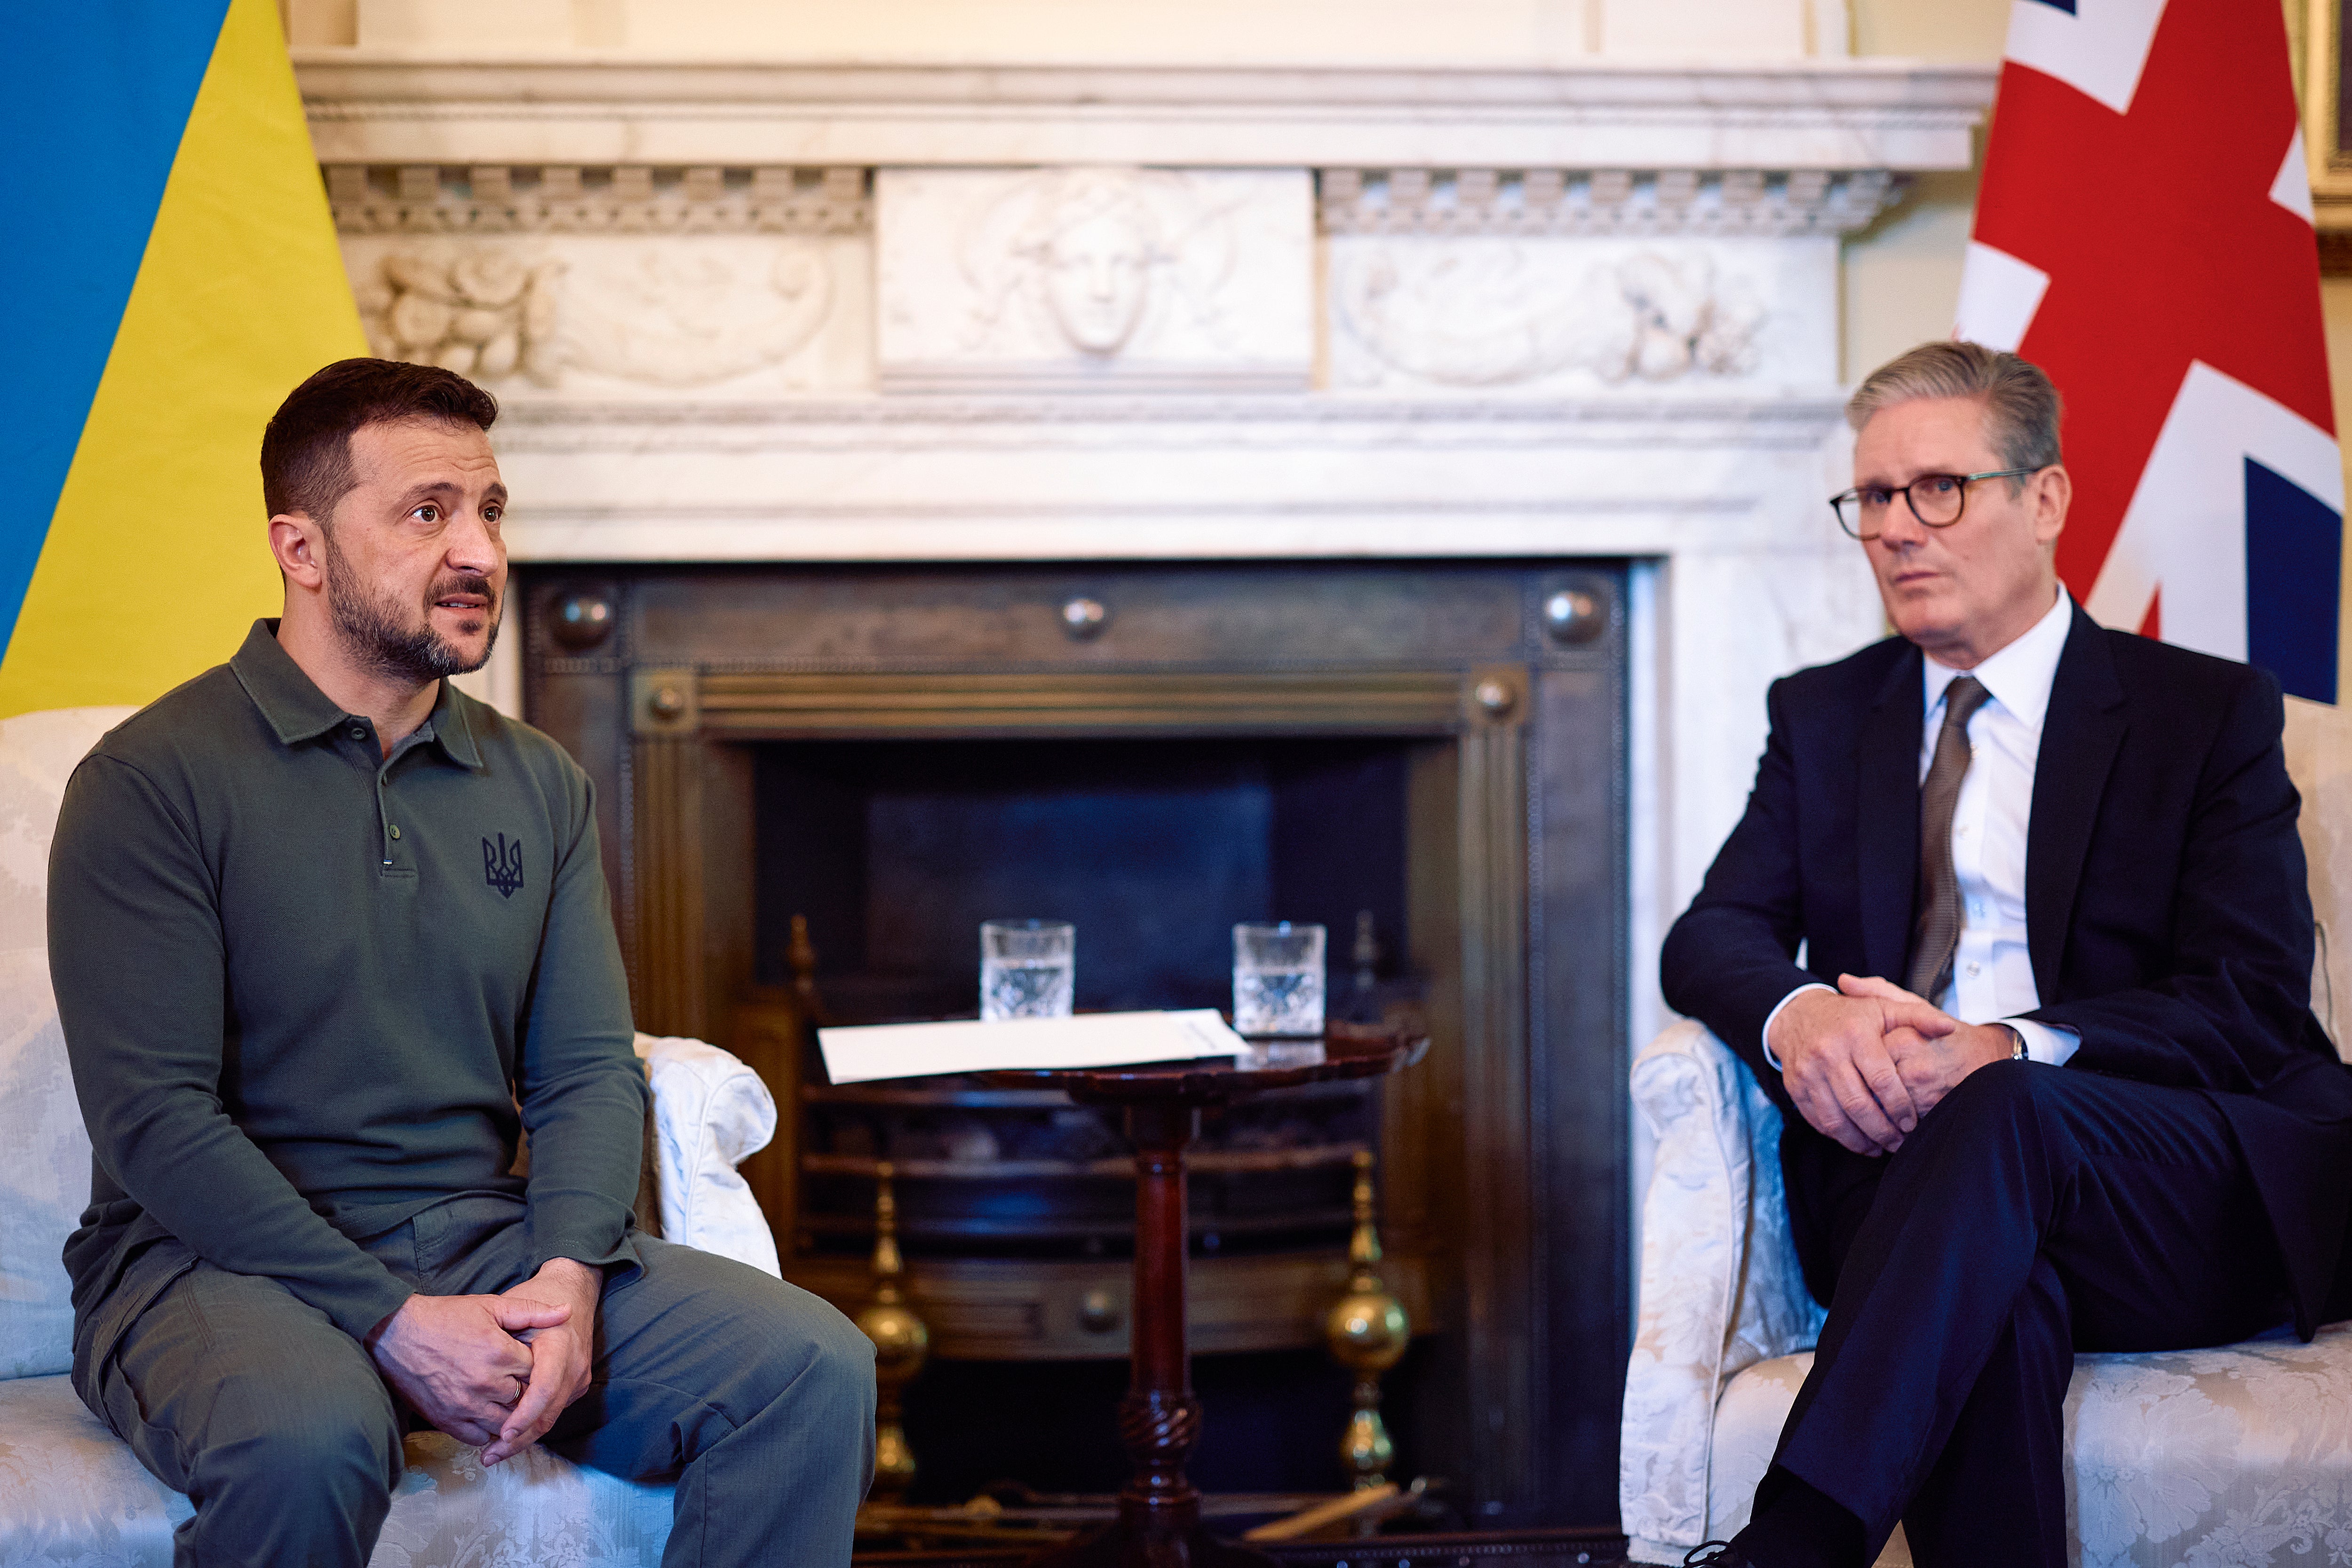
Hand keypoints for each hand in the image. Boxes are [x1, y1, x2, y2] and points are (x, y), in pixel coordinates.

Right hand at [367, 1291, 569, 1446]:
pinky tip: (485, 1413)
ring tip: (503, 1397)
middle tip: (516, 1379)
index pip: (538, 1370)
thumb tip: (567, 1312)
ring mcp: (465, 1406)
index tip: (526, 1358)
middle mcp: (485, 1384)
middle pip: (524, 1398)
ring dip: (509, 1414)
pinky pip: (478, 1437)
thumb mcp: (491, 1305)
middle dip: (524, 1389)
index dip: (534, 1364)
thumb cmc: (445, 1316)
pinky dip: (486, 1429)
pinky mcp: (447, 1421)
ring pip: (505, 1423)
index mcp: (500, 1354)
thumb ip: (532, 1311)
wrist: (396, 1334)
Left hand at [478, 1258, 601, 1465]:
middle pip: (549, 1413)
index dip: (524, 1415)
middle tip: (490, 1456)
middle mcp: (575, 1365)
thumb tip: (493, 1368)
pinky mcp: (577, 1384)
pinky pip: (554, 1410)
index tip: (502, 1434)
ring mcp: (579, 1377)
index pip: (544, 1390)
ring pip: (552, 1417)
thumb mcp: (516, 1306)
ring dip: (524, 1437)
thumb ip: (504, 1338)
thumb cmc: (538, 1297)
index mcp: (560, 1346)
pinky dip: (533, 1424)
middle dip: (519, 1439)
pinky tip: (511, 1435)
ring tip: (494, 1453)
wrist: (572, 1289)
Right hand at [1768, 983, 1926, 1155]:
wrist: (1798, 1014)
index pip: (1882, 1080)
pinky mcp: (1795, 1087)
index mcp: (1855, 1035)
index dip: (1899, 1107)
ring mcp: (1808, 1072)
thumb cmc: (1849, 1015)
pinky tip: (1858, 1141)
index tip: (1912, 1123)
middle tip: (1901, 1142)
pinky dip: (1839, 1137)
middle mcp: (1828, 1053)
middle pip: (1859, 1105)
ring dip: (1861, 1141)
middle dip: (1883, 1131)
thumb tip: (1949, 1028)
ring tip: (1881, 1147)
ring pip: (1836, 1119)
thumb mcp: (1884, 1007)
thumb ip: (1919, 1017)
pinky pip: (1818, 1121)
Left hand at [1836, 974, 2018, 1118]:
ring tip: (1870, 1107)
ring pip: (1881, 1109)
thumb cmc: (1944, 1034)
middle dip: (1857, 1093)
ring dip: (1872, 1113)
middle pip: (1867, 1087)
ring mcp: (1924, 1094)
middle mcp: (1912, 1068)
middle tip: (1852, 1090)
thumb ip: (1876, 994)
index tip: (1850, 1062)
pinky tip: (1889, 1120)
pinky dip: (1892, 1125)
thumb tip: (1843, 980)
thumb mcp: (1912, 1006)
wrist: (1986, 1059)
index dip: (1852, 1064)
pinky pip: (1901, 1125)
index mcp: (1902, 1040)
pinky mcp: (1933, 1113)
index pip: (1861, 1058)